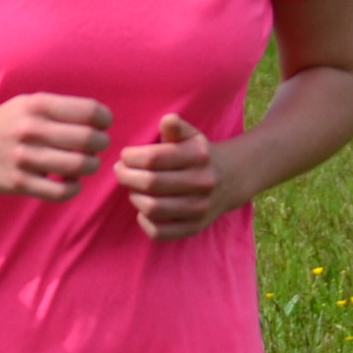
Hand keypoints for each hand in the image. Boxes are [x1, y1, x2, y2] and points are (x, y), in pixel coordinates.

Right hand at [0, 93, 111, 198]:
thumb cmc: (4, 124)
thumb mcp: (26, 104)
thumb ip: (59, 110)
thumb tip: (99, 123)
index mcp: (36, 105)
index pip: (88, 111)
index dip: (104, 119)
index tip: (103, 125)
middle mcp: (30, 129)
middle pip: (88, 139)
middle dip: (100, 144)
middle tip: (96, 147)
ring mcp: (23, 158)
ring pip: (78, 166)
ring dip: (90, 166)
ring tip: (85, 164)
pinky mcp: (18, 182)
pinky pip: (60, 192)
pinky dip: (73, 188)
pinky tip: (70, 182)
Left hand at [115, 113, 236, 240]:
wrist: (231, 179)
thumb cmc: (199, 155)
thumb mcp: (191, 136)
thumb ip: (176, 128)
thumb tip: (167, 120)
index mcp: (199, 156)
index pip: (153, 158)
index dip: (130, 157)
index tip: (125, 156)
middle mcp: (203, 182)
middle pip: (150, 183)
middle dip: (126, 176)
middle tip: (121, 172)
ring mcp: (200, 208)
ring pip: (153, 208)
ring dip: (134, 198)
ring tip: (133, 188)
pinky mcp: (195, 227)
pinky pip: (160, 232)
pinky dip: (145, 222)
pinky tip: (143, 209)